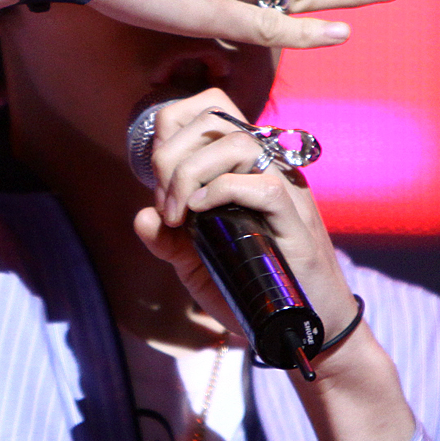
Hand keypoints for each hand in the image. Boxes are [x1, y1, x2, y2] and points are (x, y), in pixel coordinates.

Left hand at [132, 88, 356, 340]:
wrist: (296, 330)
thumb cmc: (250, 289)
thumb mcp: (197, 264)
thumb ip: (168, 239)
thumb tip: (142, 216)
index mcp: (244, 167)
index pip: (209, 110)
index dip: (172, 129)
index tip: (157, 180)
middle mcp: (266, 168)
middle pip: (215, 117)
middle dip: (171, 155)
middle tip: (165, 207)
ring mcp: (285, 191)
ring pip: (239, 144)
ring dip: (191, 173)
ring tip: (178, 215)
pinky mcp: (297, 222)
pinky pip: (264, 186)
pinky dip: (221, 192)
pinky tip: (198, 216)